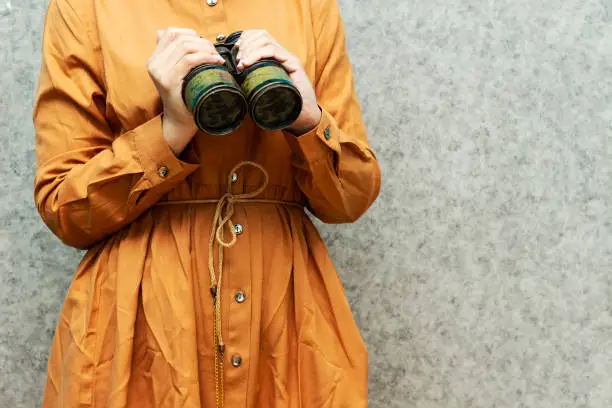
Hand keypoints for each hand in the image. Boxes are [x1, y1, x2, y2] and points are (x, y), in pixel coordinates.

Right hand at [148, 28, 225, 154]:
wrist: (179, 121)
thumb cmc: (184, 96)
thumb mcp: (177, 74)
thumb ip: (178, 57)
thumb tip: (192, 38)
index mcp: (154, 59)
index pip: (170, 33)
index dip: (190, 34)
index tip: (204, 45)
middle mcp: (154, 63)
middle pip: (180, 38)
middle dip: (201, 41)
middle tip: (215, 52)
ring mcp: (160, 72)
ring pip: (185, 47)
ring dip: (206, 48)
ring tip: (216, 57)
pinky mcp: (169, 81)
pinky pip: (189, 60)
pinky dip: (206, 57)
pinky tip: (216, 62)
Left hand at [235, 30, 321, 134]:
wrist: (304, 113)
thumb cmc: (284, 104)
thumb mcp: (263, 89)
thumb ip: (253, 81)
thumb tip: (235, 78)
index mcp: (274, 58)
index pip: (259, 36)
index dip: (245, 40)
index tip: (235, 51)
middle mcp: (282, 55)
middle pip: (261, 34)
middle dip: (245, 44)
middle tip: (237, 59)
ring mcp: (288, 58)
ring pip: (265, 39)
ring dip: (250, 49)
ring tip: (242, 63)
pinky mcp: (293, 63)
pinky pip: (272, 50)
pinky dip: (257, 55)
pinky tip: (248, 63)